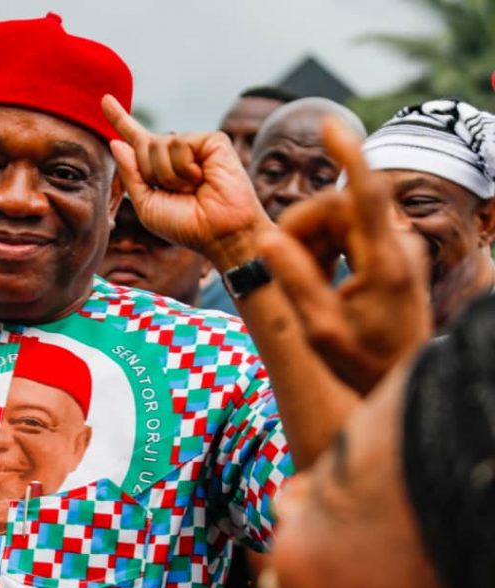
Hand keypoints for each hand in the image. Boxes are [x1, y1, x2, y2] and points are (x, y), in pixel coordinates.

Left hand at [102, 94, 270, 269]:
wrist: (220, 234)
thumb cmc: (186, 225)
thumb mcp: (146, 205)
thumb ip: (131, 175)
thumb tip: (116, 142)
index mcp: (159, 168)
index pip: (136, 140)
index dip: (120, 120)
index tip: (105, 100)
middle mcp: (176, 154)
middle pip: (142, 145)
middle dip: (150, 172)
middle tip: (176, 192)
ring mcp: (195, 145)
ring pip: (158, 144)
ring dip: (167, 174)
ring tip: (190, 188)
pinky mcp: (212, 140)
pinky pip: (178, 144)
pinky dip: (183, 168)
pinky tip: (201, 179)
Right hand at [259, 117, 431, 394]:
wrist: (399, 381)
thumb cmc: (360, 362)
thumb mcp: (320, 329)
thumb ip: (295, 281)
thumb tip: (267, 238)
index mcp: (385, 265)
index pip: (367, 198)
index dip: (349, 157)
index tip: (331, 126)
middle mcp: (397, 248)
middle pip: (339, 208)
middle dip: (302, 228)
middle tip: (281, 265)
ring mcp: (397, 248)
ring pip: (340, 220)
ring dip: (311, 241)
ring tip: (306, 284)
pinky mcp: (392, 252)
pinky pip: (349, 233)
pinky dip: (324, 249)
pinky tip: (319, 279)